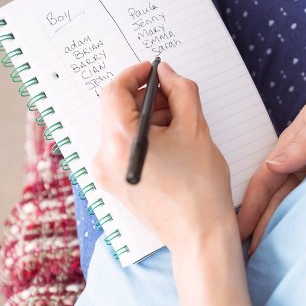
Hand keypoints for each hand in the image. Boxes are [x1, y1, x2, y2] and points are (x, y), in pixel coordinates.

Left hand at [92, 61, 234, 251]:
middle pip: (117, 110)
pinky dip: (143, 137)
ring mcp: (106, 174)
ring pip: (121, 129)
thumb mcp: (196, 129)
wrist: (199, 234)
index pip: (114, 90)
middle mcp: (105, 157)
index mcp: (121, 141)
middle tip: (176, 99)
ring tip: (179, 127)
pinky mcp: (114, 184)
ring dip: (147, 119)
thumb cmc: (201, 187)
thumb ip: (182, 91)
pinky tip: (170, 145)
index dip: (136, 74)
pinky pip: (122, 148)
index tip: (155, 71)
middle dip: (146, 98)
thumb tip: (168, 74)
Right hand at [238, 57, 305, 254]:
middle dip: (260, 225)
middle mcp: (300, 161)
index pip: (263, 181)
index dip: (251, 207)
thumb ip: (302, 141)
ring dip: (280, 227)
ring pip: (293, 204)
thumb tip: (273, 166)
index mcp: (291, 146)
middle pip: (275, 199)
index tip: (239, 232)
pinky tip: (302, 239)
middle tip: (249, 255)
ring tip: (271, 254)